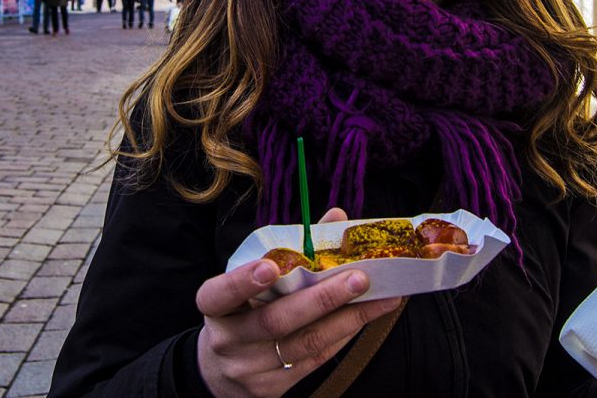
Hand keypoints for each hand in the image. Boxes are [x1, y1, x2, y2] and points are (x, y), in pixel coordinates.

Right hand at [196, 208, 397, 397]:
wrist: (221, 371)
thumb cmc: (242, 310)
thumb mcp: (248, 280)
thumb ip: (289, 247)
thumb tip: (336, 217)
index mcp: (214, 307)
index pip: (221, 294)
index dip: (243, 281)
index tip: (270, 266)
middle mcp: (228, 340)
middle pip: (276, 320)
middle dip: (321, 298)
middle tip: (359, 277)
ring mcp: (250, 368)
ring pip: (304, 343)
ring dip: (348, 318)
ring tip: (382, 298)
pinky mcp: (273, 388)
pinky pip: (315, 359)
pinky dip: (343, 335)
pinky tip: (365, 317)